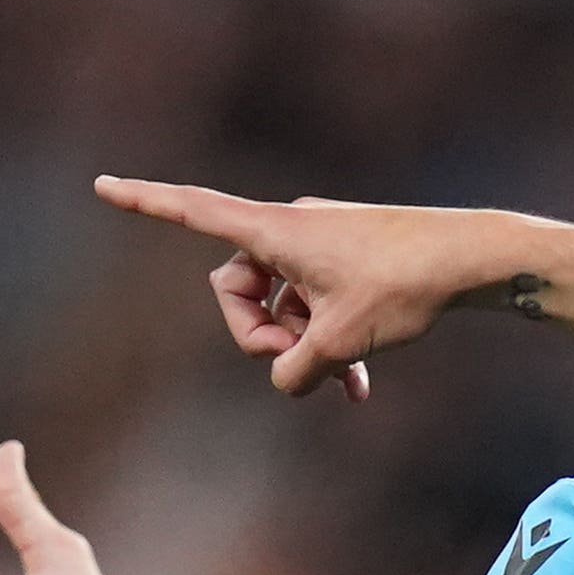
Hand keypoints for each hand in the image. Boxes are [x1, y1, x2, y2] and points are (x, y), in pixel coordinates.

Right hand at [97, 176, 527, 396]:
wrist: (471, 259)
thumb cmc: (403, 286)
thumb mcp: (341, 340)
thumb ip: (297, 368)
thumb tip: (288, 380)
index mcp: (272, 231)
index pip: (193, 211)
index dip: (145, 203)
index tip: (102, 185)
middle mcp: (289, 229)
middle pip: (237, 288)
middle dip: (259, 334)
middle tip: (298, 361)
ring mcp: (319, 246)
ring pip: (283, 305)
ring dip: (302, 347)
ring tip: (344, 382)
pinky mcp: (348, 263)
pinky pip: (317, 305)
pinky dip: (328, 342)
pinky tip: (358, 389)